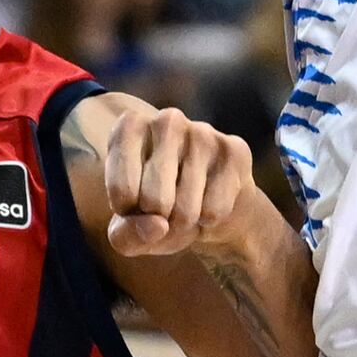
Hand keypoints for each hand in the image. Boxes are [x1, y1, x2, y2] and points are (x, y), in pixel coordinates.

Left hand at [82, 99, 258, 259]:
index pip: (121, 190)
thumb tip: (157, 226)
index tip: (132, 201)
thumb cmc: (156, 209)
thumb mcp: (129, 229)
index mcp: (129, 127)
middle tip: (164, 208)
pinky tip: (208, 200)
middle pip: (154, 200)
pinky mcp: (234, 151)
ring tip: (185, 207)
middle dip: (159, 220)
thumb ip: (126, 235)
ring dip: (184, 223)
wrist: (209, 203)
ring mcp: (203, 133)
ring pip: (186, 209)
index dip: (129, 212)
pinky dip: (209, 219)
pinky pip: (215, 209)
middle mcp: (167, 121)